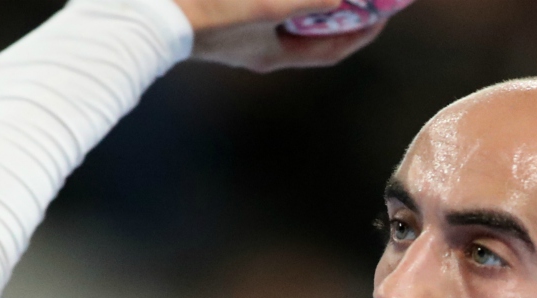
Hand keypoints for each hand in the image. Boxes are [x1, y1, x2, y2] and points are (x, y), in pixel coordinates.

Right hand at [172, 0, 384, 71]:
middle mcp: (264, 46)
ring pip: (294, 16)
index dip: (363, 31)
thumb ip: (308, 2)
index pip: (333, 49)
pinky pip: (275, 7)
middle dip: (342, 11)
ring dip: (316, 2)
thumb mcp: (267, 8)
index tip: (385, 11)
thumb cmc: (210, 14)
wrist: (152, 14)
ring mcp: (247, 31)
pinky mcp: (233, 13)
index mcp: (276, 54)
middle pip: (316, 31)